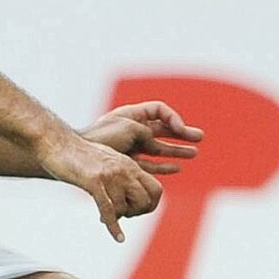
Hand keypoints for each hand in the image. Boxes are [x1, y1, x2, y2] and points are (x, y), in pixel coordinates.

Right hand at [38, 127, 164, 241]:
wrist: (55, 142)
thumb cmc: (77, 154)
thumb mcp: (107, 160)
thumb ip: (121, 173)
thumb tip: (128, 190)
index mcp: (130, 165)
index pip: (157, 189)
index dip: (150, 205)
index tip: (134, 210)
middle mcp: (124, 170)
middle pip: (145, 201)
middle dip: (135, 213)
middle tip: (121, 214)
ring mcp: (110, 176)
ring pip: (125, 208)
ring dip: (118, 218)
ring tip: (104, 218)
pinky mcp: (93, 182)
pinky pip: (109, 210)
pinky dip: (114, 227)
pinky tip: (118, 238)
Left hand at [81, 101, 203, 177]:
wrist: (79, 155)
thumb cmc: (102, 137)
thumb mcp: (129, 128)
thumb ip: (148, 133)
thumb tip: (154, 145)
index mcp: (132, 115)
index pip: (159, 110)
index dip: (173, 118)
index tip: (179, 128)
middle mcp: (134, 129)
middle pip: (163, 129)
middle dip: (182, 133)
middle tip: (199, 137)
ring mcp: (131, 147)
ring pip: (160, 148)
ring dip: (177, 151)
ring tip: (195, 154)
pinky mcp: (128, 164)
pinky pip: (150, 165)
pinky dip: (163, 167)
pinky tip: (176, 168)